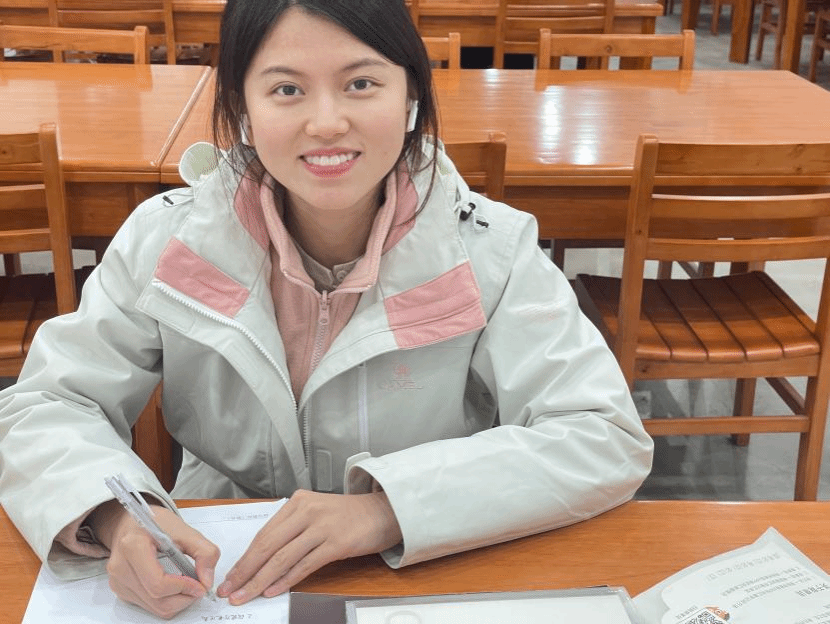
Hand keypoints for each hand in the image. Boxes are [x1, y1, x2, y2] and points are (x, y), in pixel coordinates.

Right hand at [88, 499, 220, 618]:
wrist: (131, 524)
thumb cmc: (154, 523)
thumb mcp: (184, 529)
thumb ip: (204, 551)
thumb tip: (207, 579)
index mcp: (133, 546)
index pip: (158, 583)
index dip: (183, 587)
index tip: (199, 583)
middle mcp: (121, 567)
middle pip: (157, 599)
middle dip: (184, 597)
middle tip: (198, 585)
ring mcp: (118, 582)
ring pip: (155, 607)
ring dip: (178, 600)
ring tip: (187, 583)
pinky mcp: (121, 590)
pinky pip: (149, 606)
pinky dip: (167, 600)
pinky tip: (173, 584)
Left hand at [217, 490, 401, 604]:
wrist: (384, 512)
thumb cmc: (349, 516)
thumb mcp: (316, 513)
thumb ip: (292, 528)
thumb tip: (263, 557)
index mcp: (298, 502)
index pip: (264, 533)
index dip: (244, 558)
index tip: (231, 576)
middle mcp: (307, 511)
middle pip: (267, 545)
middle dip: (245, 571)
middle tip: (229, 590)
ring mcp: (322, 526)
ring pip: (282, 557)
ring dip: (260, 580)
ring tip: (245, 595)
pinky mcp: (336, 542)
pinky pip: (304, 565)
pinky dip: (286, 580)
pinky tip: (272, 591)